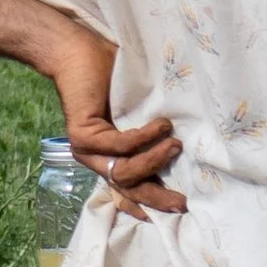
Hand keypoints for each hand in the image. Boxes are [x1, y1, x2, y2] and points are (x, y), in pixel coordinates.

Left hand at [45, 20, 185, 218]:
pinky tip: (161, 125)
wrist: (79, 52)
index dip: (149, 205)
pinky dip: (144, 137)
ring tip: (175, 144)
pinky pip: (119, 146)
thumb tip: (188, 145)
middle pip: (128, 189)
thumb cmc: (114, 77)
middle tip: (182, 201)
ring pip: (124, 172)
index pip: (128, 190)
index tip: (173, 213)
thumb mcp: (139, 110)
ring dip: (154, 161)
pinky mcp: (82, 136)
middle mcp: (97, 158)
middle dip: (157, 198)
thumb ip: (153, 131)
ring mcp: (87, 150)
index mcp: (111, 155)